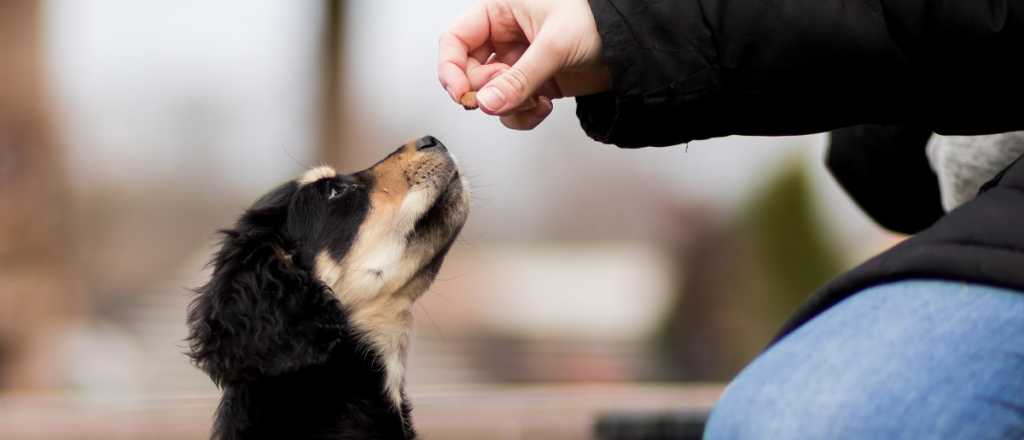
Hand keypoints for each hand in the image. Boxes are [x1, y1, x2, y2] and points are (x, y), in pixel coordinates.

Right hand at [438, 0, 611, 129]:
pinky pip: (510, 107)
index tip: (462, 94)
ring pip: (490, 95)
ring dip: (508, 106)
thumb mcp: (554, 46)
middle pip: (469, 73)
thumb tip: (488, 104)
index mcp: (499, 11)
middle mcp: (503, 36)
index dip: (450, 68)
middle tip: (504, 97)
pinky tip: (543, 105)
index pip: (456, 40)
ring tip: (534, 100)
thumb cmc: (597, 23)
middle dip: (487, 92)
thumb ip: (519, 79)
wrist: (631, 48)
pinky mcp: (531, 84)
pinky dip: (523, 114)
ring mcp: (516, 62)